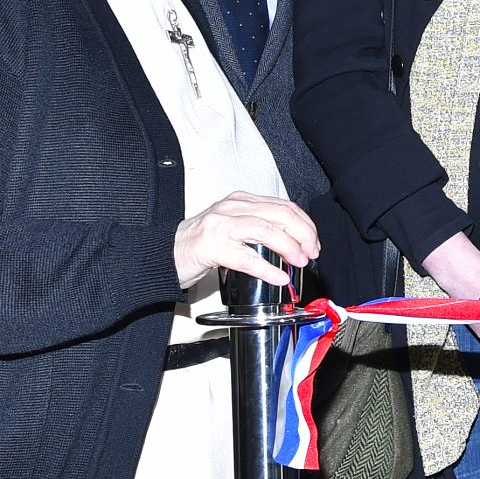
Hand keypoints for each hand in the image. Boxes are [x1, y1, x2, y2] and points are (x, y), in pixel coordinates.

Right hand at [174, 191, 318, 289]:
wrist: (165, 253)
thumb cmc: (201, 244)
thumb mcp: (233, 226)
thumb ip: (259, 227)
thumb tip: (295, 243)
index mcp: (241, 201)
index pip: (284, 206)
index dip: (305, 225)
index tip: (313, 243)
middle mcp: (232, 208)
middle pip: (280, 215)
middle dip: (303, 234)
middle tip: (311, 253)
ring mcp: (220, 226)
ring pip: (266, 230)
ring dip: (289, 248)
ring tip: (300, 262)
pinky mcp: (211, 247)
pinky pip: (246, 258)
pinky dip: (267, 268)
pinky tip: (279, 277)